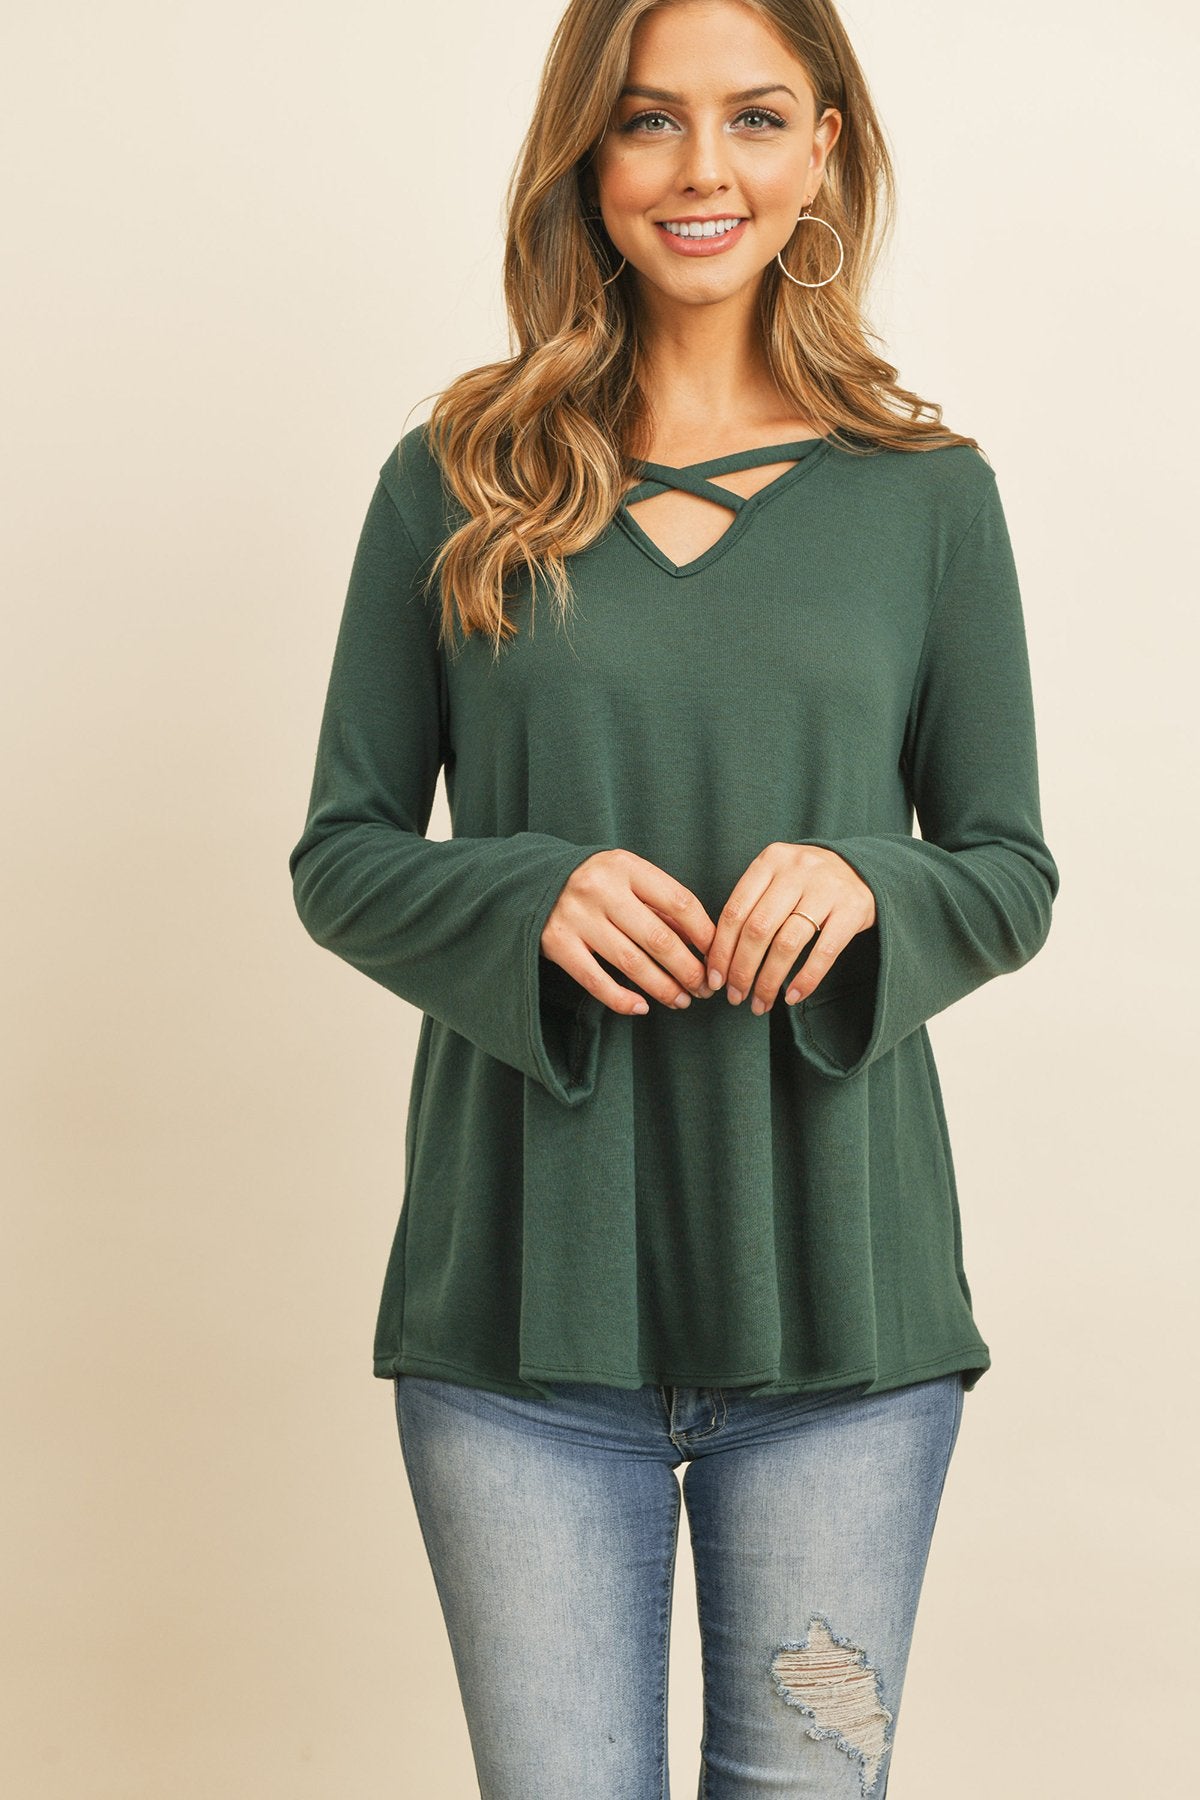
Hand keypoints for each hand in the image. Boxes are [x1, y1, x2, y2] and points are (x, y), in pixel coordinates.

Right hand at [541, 849, 716, 1016]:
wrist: (530, 880)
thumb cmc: (594, 882)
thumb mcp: (627, 877)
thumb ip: (660, 903)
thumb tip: (702, 942)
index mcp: (625, 866)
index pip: (679, 902)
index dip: (705, 934)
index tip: (716, 957)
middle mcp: (600, 889)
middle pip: (659, 938)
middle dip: (689, 970)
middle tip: (704, 989)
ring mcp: (576, 917)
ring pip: (631, 963)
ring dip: (662, 988)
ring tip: (681, 1001)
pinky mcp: (556, 943)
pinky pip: (595, 980)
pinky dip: (621, 999)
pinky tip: (642, 1008)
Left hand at [705, 843, 875, 1013]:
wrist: (863, 868)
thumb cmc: (807, 882)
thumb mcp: (777, 877)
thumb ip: (751, 905)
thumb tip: (718, 957)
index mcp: (770, 860)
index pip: (734, 911)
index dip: (721, 950)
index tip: (714, 979)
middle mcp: (797, 870)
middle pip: (757, 929)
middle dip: (742, 970)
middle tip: (735, 996)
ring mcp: (827, 889)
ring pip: (787, 943)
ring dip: (769, 981)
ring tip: (760, 1003)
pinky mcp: (853, 909)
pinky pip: (824, 952)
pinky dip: (805, 979)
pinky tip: (792, 997)